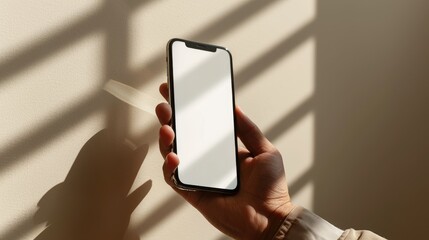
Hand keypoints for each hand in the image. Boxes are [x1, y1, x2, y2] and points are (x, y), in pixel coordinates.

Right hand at [156, 83, 293, 238]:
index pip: (200, 124)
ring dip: (166, 140)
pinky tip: (176, 157)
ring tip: (167, 128)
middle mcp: (206, 160)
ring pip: (172, 154)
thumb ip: (248, 130)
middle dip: (170, 118)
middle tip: (165, 105)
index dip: (187, 108)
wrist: (270, 218)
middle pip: (182, 136)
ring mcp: (197, 175)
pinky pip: (174, 178)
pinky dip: (170, 167)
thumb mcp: (264, 150)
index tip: (177, 91)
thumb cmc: (271, 187)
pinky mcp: (192, 192)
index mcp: (222, 148)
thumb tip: (235, 106)